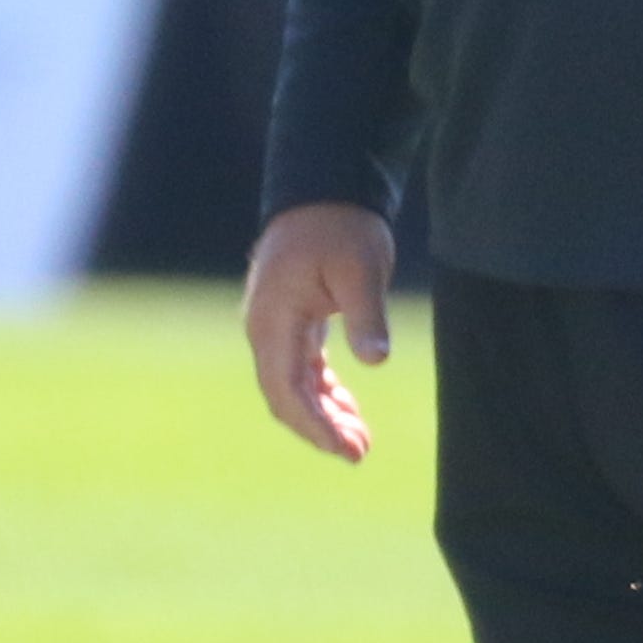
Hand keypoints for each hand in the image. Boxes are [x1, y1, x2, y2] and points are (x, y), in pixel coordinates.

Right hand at [244, 202, 394, 461]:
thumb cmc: (342, 227)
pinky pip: (299, 368)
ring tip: (359, 441)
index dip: (314, 425)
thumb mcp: (361, 268)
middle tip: (360, 453)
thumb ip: (366, 315)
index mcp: (275, 319)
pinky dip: (321, 392)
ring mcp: (274, 325)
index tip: (346, 448)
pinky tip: (347, 409)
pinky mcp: (290, 320)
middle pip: (284, 396)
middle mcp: (265, 328)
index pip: (286, 389)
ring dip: (322, 415)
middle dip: (319, 429)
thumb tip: (376, 359)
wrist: (325, 189)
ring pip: (292, 386)